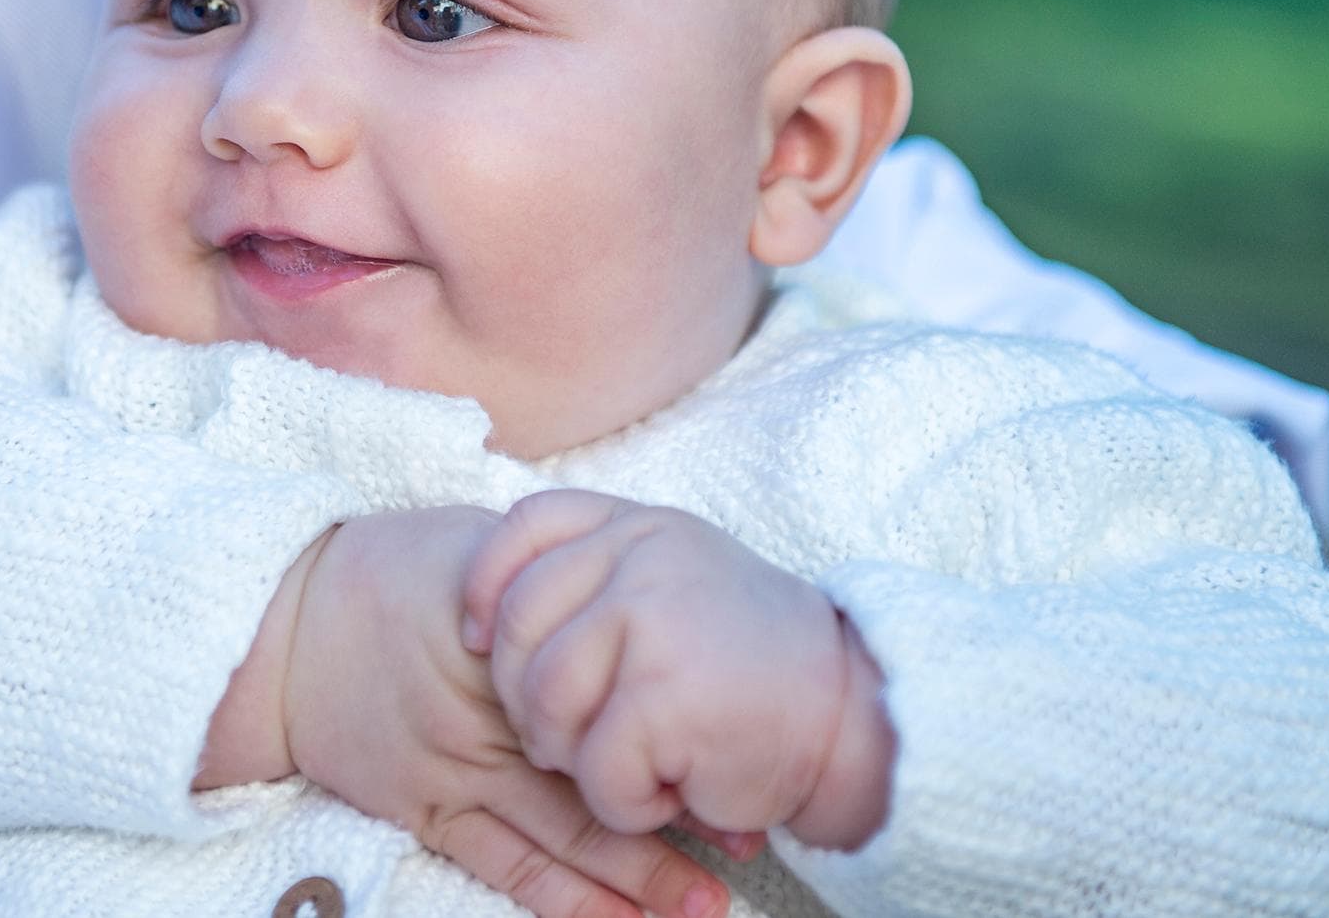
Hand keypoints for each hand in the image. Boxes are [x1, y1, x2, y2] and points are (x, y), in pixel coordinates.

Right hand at [240, 507, 733, 917]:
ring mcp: (454, 773)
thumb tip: (633, 588)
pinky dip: (561, 899)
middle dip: (677, 817)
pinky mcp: (424, 812)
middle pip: (598, 775)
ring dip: (635, 875)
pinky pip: (502, 865)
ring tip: (704, 904)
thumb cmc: (385, 573)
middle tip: (751, 844)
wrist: (274, 630)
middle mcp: (488, 714)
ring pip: (560, 834)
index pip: (610, 689)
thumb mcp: (472, 547)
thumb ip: (549, 572)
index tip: (744, 744)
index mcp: (511, 640)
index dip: (676, 725)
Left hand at [462, 490, 895, 851]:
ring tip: (633, 764)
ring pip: (545, 705)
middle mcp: (639, 556)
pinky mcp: (662, 695)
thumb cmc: (750, 664)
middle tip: (573, 738)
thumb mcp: (675, 581)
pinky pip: (596, 770)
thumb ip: (598, 577)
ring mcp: (649, 619)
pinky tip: (674, 789)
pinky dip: (626, 803)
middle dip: (528, 702)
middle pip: (517, 629)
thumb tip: (484, 619)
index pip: (524, 529)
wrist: (851, 719)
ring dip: (577, 759)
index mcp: (638, 525)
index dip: (485, 588)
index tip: (477, 640)